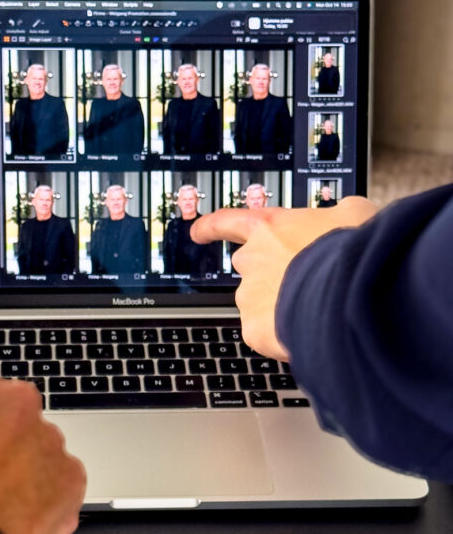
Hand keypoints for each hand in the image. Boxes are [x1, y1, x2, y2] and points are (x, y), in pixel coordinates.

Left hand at [190, 197, 376, 360]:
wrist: (353, 291)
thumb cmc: (354, 251)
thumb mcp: (354, 214)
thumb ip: (337, 215)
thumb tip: (341, 217)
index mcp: (270, 228)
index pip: (229, 222)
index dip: (211, 227)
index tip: (197, 232)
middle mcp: (251, 259)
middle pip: (250, 270)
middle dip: (272, 278)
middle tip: (306, 285)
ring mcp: (249, 295)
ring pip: (259, 305)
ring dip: (281, 308)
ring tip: (317, 310)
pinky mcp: (254, 329)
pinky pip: (265, 335)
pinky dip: (283, 336)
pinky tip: (309, 330)